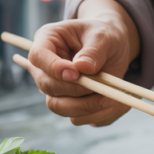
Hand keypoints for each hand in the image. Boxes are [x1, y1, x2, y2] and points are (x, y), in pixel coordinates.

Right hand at [24, 0, 139, 126]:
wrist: (115, 50)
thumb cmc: (105, 37)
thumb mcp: (104, 37)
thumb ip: (94, 51)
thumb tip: (82, 68)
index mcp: (47, 40)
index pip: (38, 57)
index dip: (54, 68)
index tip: (76, 74)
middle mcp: (46, 66)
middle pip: (47, 86)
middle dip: (75, 90)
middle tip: (102, 88)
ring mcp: (55, 87)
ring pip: (59, 106)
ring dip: (86, 107)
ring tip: (112, 98)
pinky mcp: (68, 103)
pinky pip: (77, 117)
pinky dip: (96, 114)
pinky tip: (111, 103)